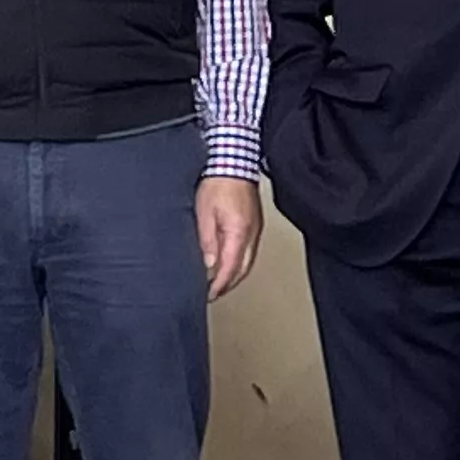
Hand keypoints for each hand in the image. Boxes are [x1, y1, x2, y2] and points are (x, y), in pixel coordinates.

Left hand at [197, 177, 261, 297]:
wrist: (233, 164)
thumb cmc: (218, 183)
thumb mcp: (203, 214)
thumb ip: (207, 241)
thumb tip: (208, 264)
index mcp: (238, 233)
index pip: (230, 269)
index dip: (219, 285)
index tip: (209, 295)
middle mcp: (251, 235)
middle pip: (242, 270)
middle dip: (227, 285)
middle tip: (212, 293)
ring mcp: (255, 230)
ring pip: (247, 262)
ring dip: (233, 275)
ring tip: (218, 282)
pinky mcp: (254, 225)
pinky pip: (248, 251)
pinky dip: (238, 262)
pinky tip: (228, 262)